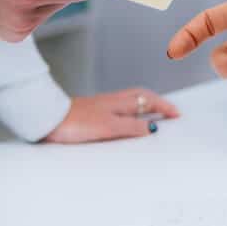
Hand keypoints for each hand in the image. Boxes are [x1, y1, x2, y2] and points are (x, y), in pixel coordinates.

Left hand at [43, 89, 179, 142]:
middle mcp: (114, 101)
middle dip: (157, 103)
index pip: (150, 101)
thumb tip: (152, 128)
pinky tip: (125, 122)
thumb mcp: (109, 127)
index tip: (177, 114)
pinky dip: (130, 113)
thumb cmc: (76, 122)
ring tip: (153, 115)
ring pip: (131, 102)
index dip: (164, 107)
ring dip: (144, 106)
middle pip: (142, 97)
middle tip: (169, 112)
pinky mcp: (93, 113)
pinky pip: (119, 110)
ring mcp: (103, 106)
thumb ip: (132, 127)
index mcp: (121, 103)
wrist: (49, 119)